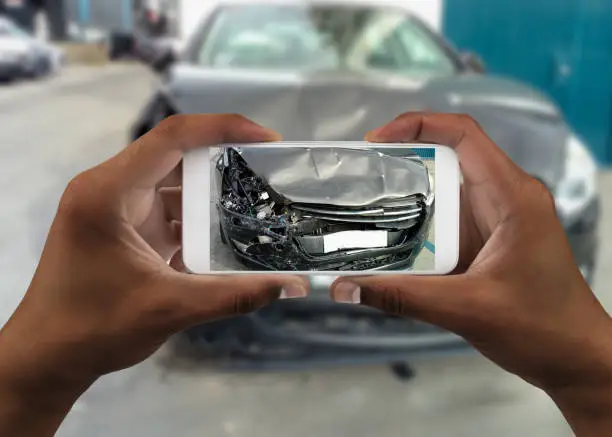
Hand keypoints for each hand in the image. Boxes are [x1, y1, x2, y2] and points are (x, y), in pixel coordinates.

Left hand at [0, 114, 308, 435]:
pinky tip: (229, 235)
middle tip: (272, 176)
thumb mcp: (169, 308)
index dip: (223, 128)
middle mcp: (110, 189)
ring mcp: (116, 209)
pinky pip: (169, 212)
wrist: (48, 358)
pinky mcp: (124, 229)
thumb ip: (235, 295)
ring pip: (175, 186)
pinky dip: (198, 221)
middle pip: (177, 158)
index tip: (267, 140)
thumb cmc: (93, 328)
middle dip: (225, 164)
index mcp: (109, 191)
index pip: (172, 137)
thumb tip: (295, 287)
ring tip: (259, 205)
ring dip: (213, 197)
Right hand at [331, 113, 611, 434]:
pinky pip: (452, 214)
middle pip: (451, 155)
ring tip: (366, 200)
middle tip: (360, 174)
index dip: (417, 125)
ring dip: (410, 190)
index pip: (463, 135)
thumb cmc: (540, 328)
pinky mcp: (492, 236)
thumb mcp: (466, 309)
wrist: (575, 356)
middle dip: (404, 158)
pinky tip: (393, 234)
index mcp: (512, 196)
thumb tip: (342, 288)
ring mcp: (500, 216)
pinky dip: (421, 217)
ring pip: (449, 186)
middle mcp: (507, 196)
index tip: (375, 141)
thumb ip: (401, 297)